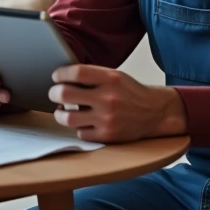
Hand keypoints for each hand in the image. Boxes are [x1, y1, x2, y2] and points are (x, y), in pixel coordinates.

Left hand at [48, 64, 186, 142]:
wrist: (155, 112)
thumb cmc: (131, 92)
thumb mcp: (115, 76)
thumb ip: (92, 76)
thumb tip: (62, 77)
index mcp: (110, 79)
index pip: (75, 73)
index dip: (60, 74)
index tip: (56, 76)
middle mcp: (108, 98)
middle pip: (65, 94)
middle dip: (54, 93)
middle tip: (55, 93)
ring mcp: (107, 119)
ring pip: (67, 118)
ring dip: (60, 113)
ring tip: (62, 110)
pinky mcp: (108, 136)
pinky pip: (80, 133)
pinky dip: (78, 127)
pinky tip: (82, 121)